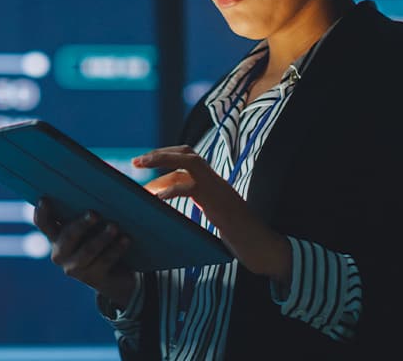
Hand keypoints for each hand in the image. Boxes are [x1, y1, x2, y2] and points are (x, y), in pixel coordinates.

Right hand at [32, 198, 135, 305]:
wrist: (116, 274)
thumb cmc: (100, 237)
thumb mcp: (91, 225)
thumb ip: (88, 210)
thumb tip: (100, 185)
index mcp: (56, 235)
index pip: (43, 222)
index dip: (42, 212)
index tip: (46, 199)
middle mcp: (60, 253)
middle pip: (68, 236)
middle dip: (81, 224)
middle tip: (95, 213)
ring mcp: (75, 268)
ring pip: (88, 250)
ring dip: (103, 237)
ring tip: (115, 226)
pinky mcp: (93, 279)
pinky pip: (105, 261)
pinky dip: (116, 248)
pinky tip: (126, 239)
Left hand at [134, 145, 291, 282]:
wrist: (265, 249)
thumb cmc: (242, 239)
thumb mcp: (217, 218)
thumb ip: (201, 206)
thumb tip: (175, 205)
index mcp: (215, 185)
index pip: (189, 161)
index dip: (167, 159)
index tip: (147, 163)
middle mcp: (217, 182)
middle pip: (188, 153)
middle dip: (161, 153)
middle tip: (137, 160)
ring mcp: (219, 190)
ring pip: (189, 161)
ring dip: (162, 160)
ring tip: (140, 164)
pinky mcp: (218, 204)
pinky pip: (190, 188)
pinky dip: (170, 190)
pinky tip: (156, 199)